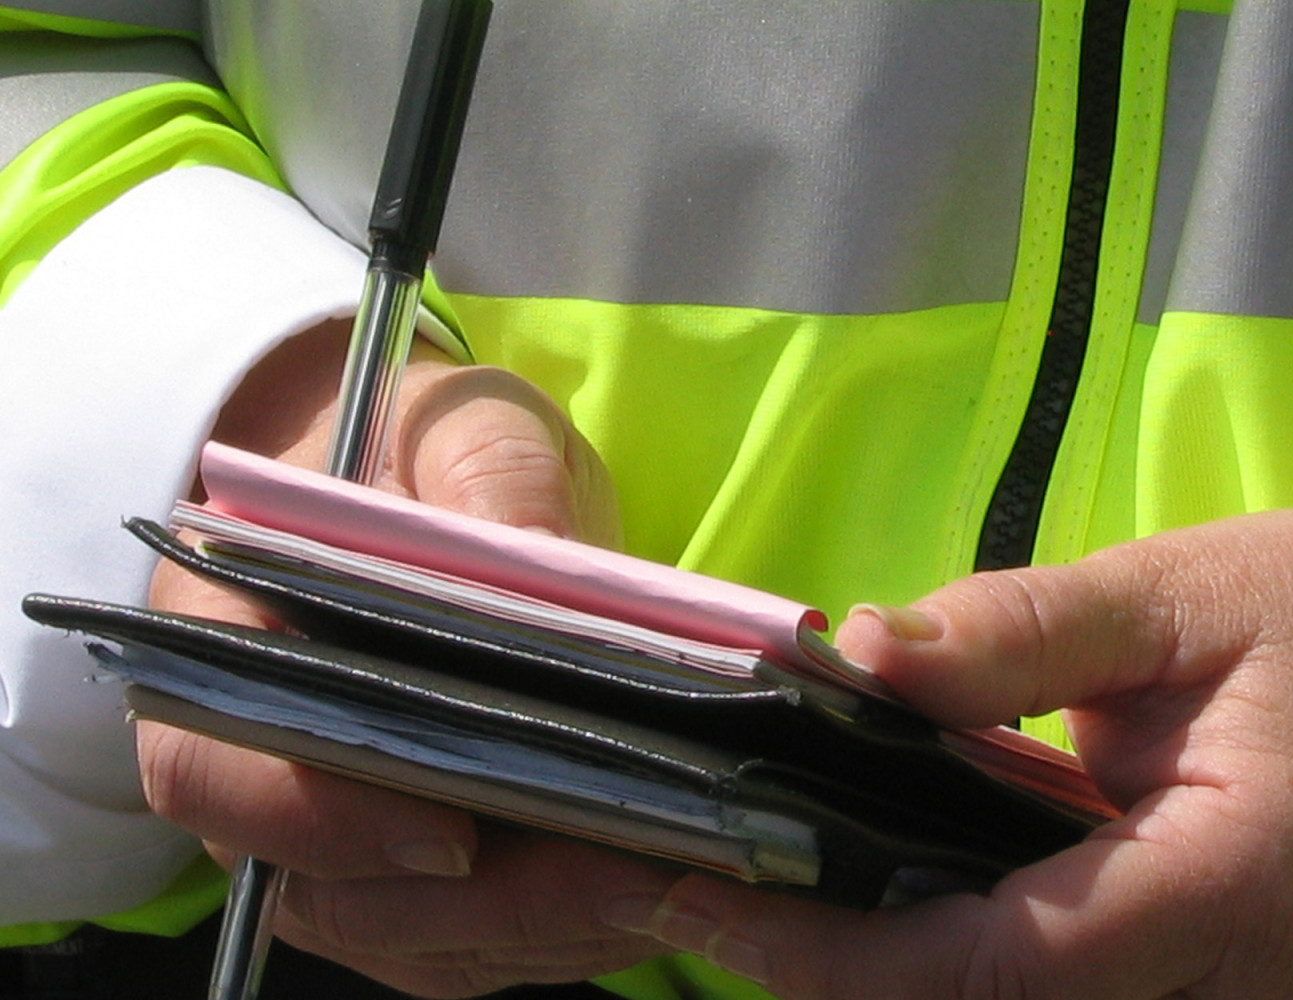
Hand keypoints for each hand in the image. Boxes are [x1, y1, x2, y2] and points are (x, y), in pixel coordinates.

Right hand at [141, 320, 669, 995]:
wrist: (426, 484)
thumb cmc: (423, 449)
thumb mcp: (461, 419)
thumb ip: (489, 470)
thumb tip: (539, 554)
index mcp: (219, 641)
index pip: (212, 770)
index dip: (320, 821)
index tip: (456, 832)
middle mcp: (255, 766)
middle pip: (334, 892)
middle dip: (493, 901)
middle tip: (633, 876)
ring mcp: (330, 837)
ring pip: (419, 937)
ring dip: (548, 928)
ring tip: (677, 887)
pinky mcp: (415, 871)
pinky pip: (475, 943)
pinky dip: (567, 932)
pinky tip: (662, 892)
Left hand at [599, 474, 1292, 999]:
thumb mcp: (1182, 591)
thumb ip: (1017, 633)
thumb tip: (853, 656)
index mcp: (1234, 884)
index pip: (1001, 961)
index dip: (838, 954)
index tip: (704, 909)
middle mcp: (1254, 994)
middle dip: (847, 993)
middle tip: (715, 910)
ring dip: (910, 994)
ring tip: (786, 917)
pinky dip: (989, 986)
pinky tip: (909, 927)